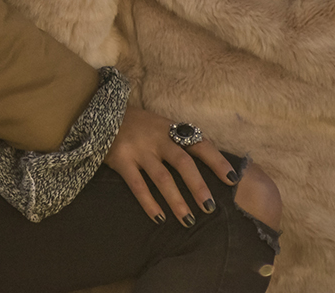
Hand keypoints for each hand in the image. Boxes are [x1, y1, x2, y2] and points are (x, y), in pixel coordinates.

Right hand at [105, 104, 236, 226]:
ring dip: (177, 201)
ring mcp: (139, 150)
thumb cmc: (140, 125)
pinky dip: (149, 203)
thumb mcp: (162, 126)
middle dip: (198, 186)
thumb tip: (208, 165)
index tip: (232, 179)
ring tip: (188, 220)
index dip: (217, 161)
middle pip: (183, 163)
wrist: (102, 114)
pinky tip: (160, 218)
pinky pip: (137, 186)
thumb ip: (180, 141)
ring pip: (162, 178)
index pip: (200, 144)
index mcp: (171, 129)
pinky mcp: (121, 160)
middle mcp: (158, 138)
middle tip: (210, 207)